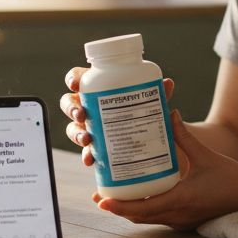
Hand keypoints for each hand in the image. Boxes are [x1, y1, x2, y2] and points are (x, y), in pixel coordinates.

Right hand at [59, 68, 174, 166]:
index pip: (80, 78)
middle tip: (82, 114)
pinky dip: (86, 155)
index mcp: (101, 89)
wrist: (155, 144)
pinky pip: (85, 151)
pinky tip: (90, 160)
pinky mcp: (96, 148)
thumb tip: (168, 83)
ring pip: (72, 128)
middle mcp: (91, 108)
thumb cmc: (148, 115)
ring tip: (87, 139)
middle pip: (70, 103)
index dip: (73, 79)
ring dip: (76, 133)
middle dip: (71, 108)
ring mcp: (91, 128)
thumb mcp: (154, 105)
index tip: (75, 85)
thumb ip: (159, 96)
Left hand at [96, 109, 237, 230]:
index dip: (119, 206)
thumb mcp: (204, 154)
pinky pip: (160, 218)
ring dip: (130, 211)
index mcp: (180, 200)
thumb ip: (184, 136)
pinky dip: (146, 211)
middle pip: (139, 217)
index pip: (141, 208)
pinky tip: (139, 199)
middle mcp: (178, 215)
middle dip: (118, 208)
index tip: (101, 200)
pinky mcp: (187, 220)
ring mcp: (183, 221)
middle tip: (99, 196)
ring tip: (113, 197)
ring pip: (148, 219)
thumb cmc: (231, 176)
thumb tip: (170, 113)